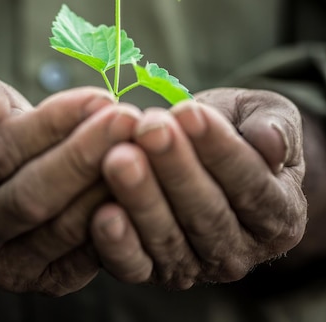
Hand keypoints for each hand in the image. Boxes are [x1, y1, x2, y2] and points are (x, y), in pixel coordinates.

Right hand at [0, 65, 140, 294]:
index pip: (0, 152)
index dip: (52, 125)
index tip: (99, 97)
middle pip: (32, 197)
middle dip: (86, 156)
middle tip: (128, 120)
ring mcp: (0, 264)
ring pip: (60, 232)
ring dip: (106, 189)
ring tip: (140, 149)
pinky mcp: (36, 279)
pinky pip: (80, 259)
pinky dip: (113, 226)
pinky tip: (138, 189)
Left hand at [90, 88, 306, 288]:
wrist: (207, 151)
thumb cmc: (237, 128)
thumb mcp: (264, 115)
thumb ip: (275, 126)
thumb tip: (272, 144)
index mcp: (279, 213)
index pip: (251, 184)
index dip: (220, 149)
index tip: (189, 112)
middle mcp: (241, 249)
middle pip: (207, 214)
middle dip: (174, 169)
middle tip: (149, 129)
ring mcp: (196, 264)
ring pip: (169, 238)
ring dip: (142, 199)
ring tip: (119, 158)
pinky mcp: (154, 269)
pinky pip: (136, 265)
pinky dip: (119, 244)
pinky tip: (102, 213)